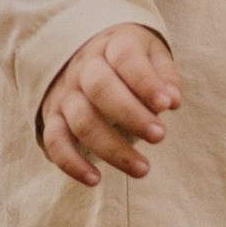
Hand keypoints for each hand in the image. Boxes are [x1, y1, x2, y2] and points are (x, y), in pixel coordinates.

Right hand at [38, 23, 183, 185]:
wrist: (80, 52)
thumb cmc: (127, 59)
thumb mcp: (151, 53)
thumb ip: (165, 74)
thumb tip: (172, 100)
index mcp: (112, 46)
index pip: (125, 58)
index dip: (145, 82)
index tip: (167, 104)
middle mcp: (83, 68)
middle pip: (100, 88)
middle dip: (131, 115)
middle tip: (160, 136)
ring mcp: (65, 93)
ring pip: (81, 120)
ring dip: (111, 148)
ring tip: (143, 169)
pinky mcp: (52, 117)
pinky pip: (54, 141)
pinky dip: (71, 163)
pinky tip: (95, 180)